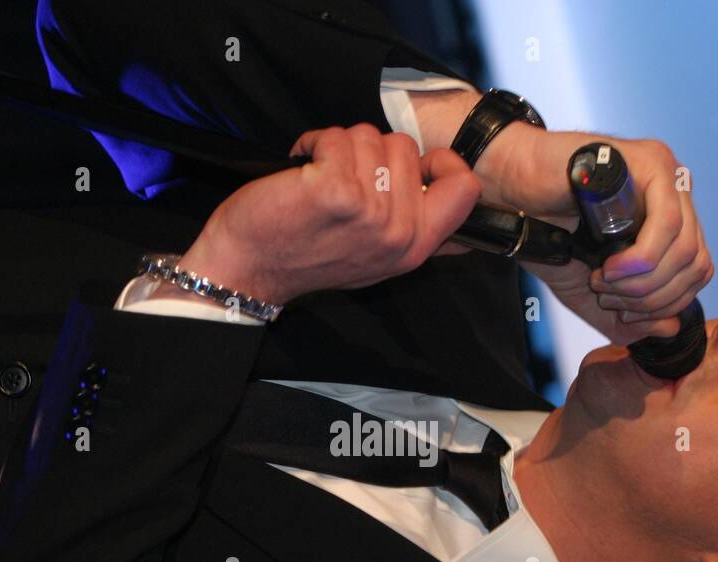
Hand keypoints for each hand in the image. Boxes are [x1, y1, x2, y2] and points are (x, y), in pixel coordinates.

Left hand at [179, 124, 481, 306]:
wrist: (250, 268)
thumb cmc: (305, 256)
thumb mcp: (376, 260)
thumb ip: (420, 239)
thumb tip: (467, 239)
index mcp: (415, 248)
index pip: (466, 189)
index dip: (442, 163)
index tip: (413, 165)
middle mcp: (398, 234)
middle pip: (408, 147)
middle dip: (371, 151)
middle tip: (342, 181)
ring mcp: (369, 213)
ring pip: (371, 137)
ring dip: (339, 147)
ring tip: (318, 178)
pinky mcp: (336, 191)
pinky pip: (338, 137)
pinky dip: (313, 142)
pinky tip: (302, 169)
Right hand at [497, 129, 712, 343]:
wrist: (512, 187)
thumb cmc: (546, 227)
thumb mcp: (589, 288)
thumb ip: (629, 316)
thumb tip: (670, 329)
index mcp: (669, 219)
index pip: (696, 271)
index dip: (663, 304)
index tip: (621, 309)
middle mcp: (676, 195)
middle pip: (695, 265)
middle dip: (650, 298)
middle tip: (606, 296)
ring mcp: (668, 175)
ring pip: (684, 249)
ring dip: (641, 282)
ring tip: (602, 279)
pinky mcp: (652, 163)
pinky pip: (668, 224)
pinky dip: (640, 260)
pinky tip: (609, 266)